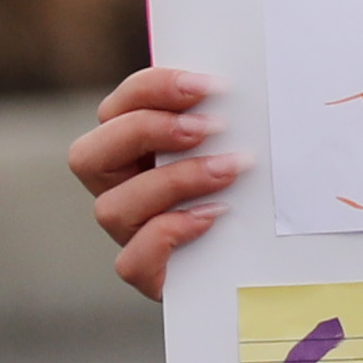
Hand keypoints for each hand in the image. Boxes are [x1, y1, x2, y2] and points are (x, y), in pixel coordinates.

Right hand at [69, 63, 241, 297]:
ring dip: (172, 181)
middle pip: (88, 155)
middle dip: (146, 130)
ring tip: (228, 171)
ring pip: (110, 208)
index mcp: (135, 149)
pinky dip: (167, 234)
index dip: (154, 89)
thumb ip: (235, 117)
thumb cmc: (260, 192)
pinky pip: (131, 262)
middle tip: (209, 127)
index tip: (210, 86)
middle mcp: (122, 190)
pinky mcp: (150, 276)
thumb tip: (255, 85)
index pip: (119, 108)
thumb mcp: (246, 145)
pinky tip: (212, 217)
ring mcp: (131, 235)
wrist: (274, 260)